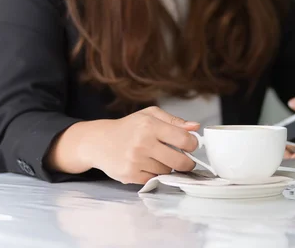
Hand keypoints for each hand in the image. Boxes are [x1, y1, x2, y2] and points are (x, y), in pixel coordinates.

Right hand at [47, 106, 199, 184]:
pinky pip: (154, 179)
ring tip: (159, 158)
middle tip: (185, 160)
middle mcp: (143, 143)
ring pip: (167, 171)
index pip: (184, 139)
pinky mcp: (130, 175)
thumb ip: (174, 121)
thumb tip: (195, 127)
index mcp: (150, 125)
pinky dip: (155, 174)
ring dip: (168, 167)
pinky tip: (148, 165)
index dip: (192, 144)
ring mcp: (135, 161)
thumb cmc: (129, 127)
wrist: (98, 142)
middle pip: (180, 162)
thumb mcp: (150, 115)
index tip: (191, 145)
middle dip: (187, 163)